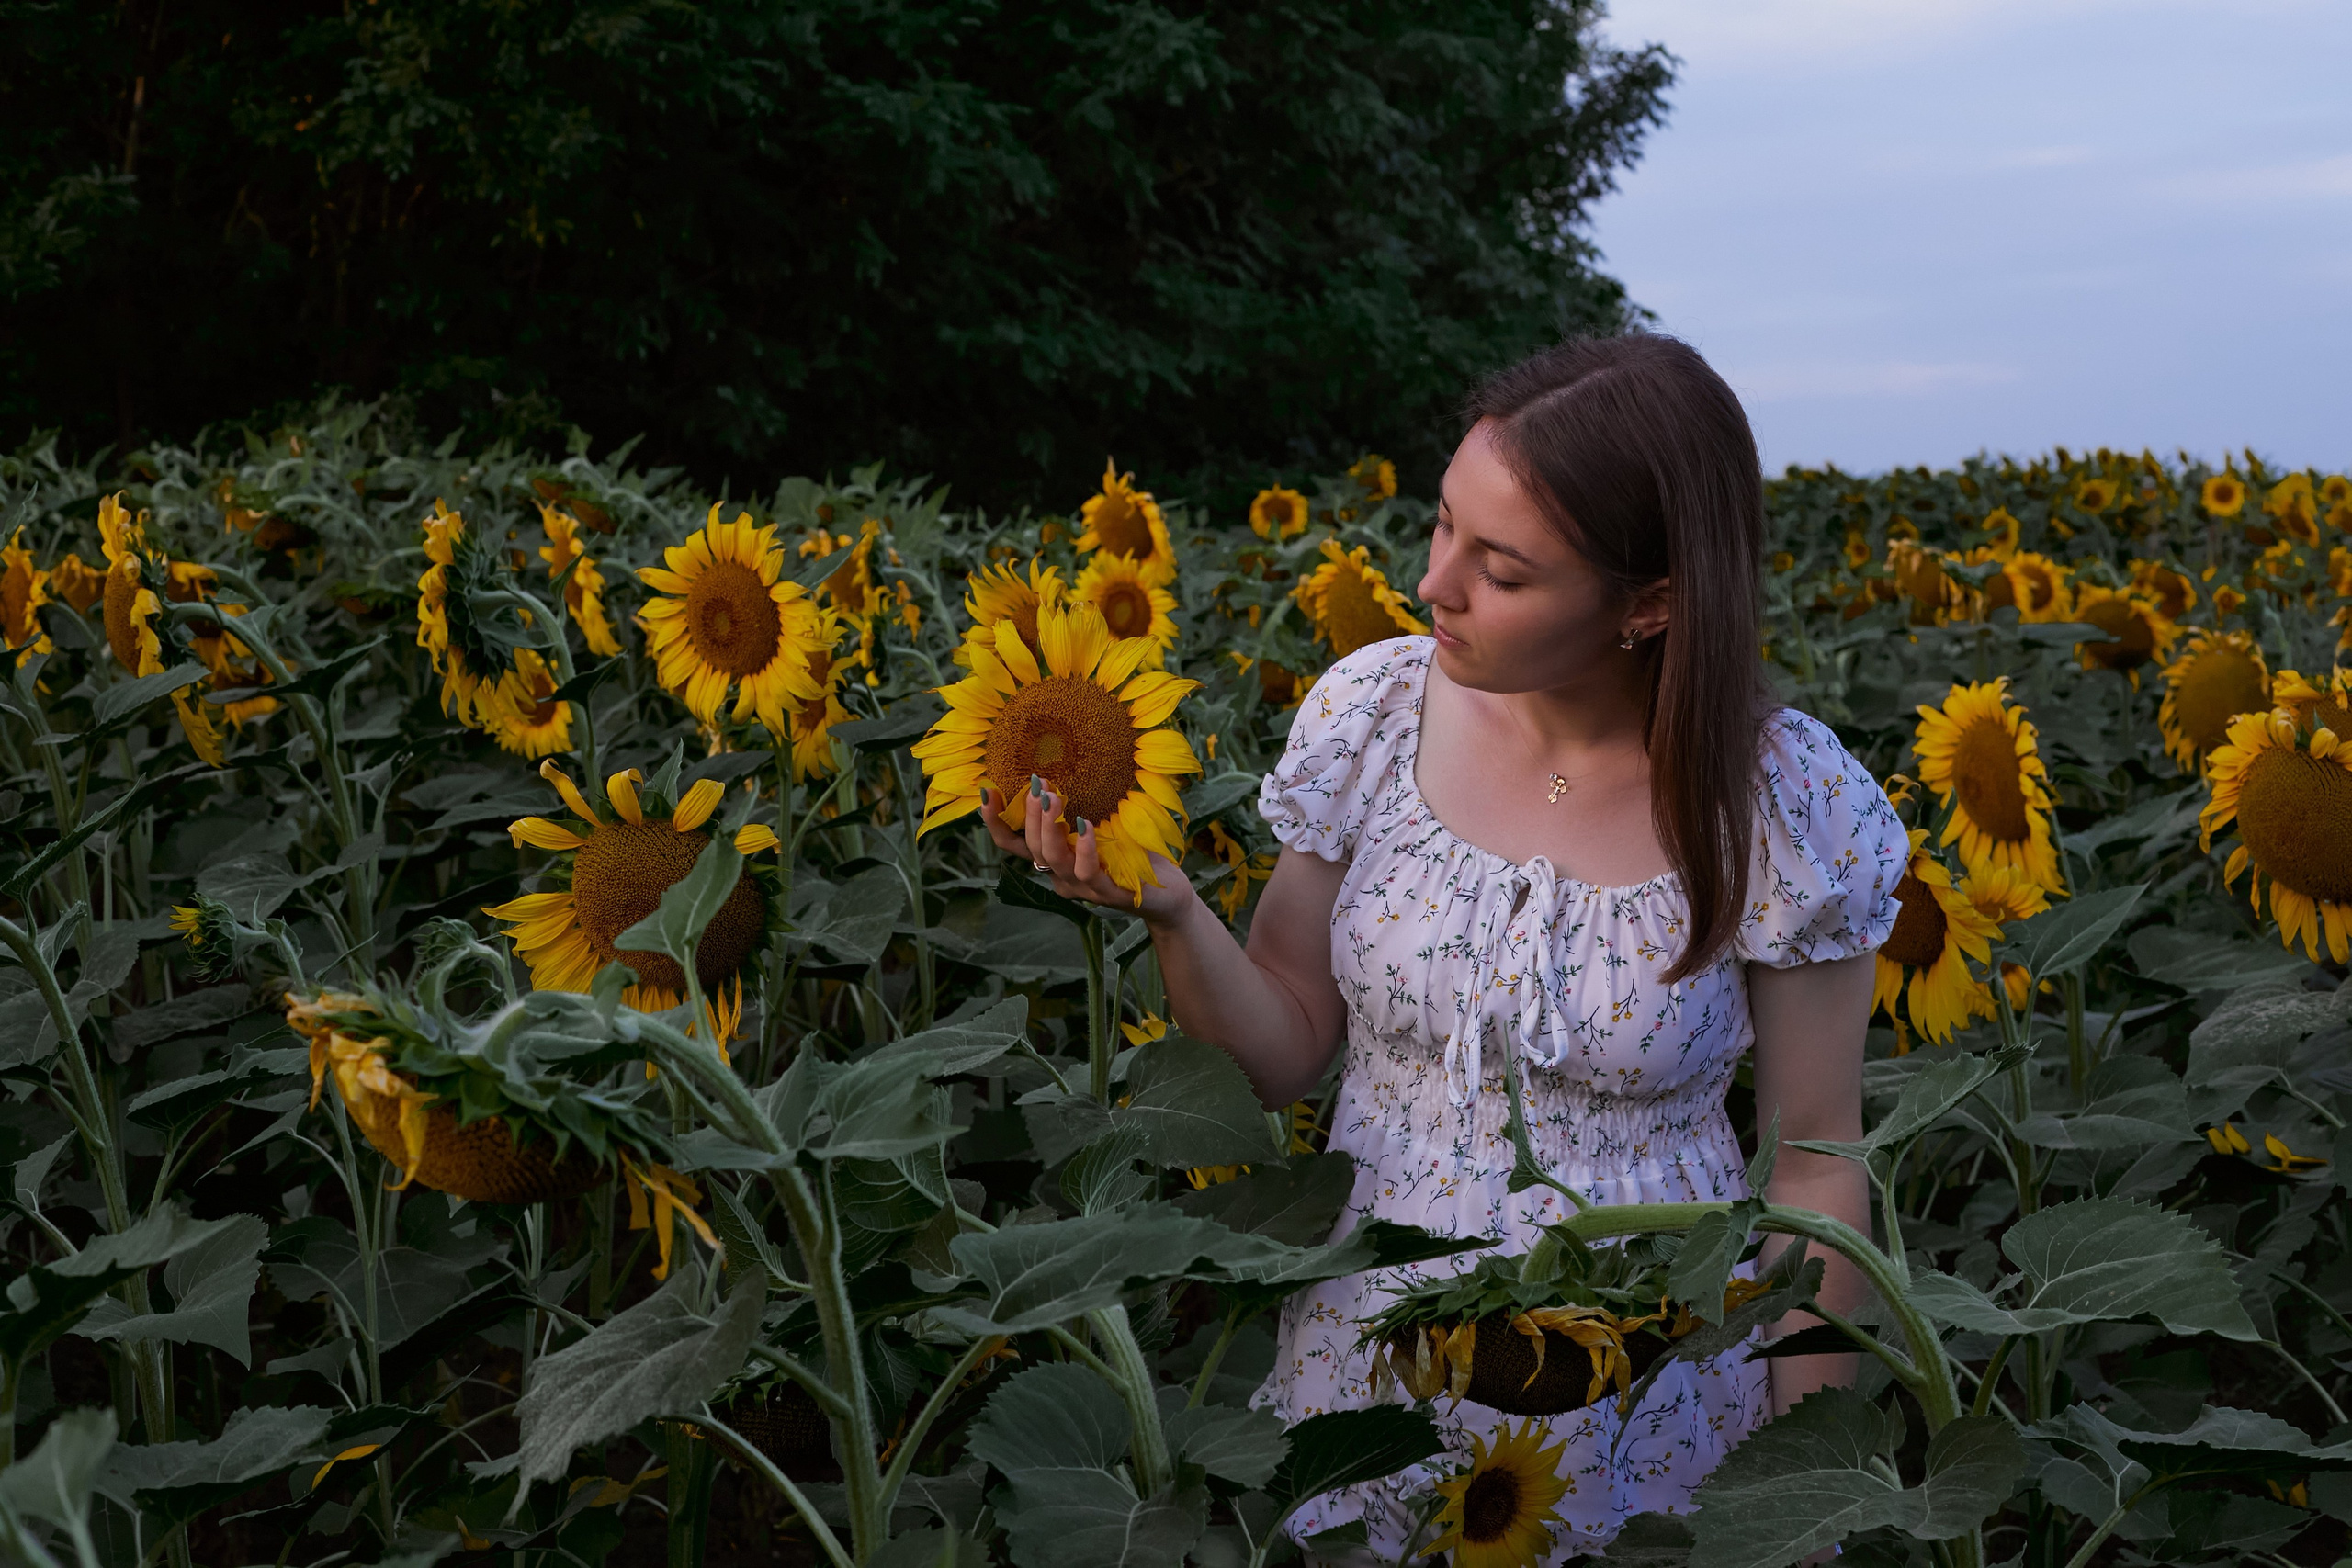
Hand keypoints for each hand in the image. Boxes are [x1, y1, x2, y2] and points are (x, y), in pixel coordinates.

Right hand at [976, 781, 1196, 922]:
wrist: (1166, 892)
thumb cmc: (1132, 853)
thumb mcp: (1102, 824)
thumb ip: (1080, 804)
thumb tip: (1063, 762)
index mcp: (1055, 859)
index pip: (1014, 844)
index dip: (995, 821)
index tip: (986, 791)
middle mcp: (1061, 876)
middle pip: (1030, 847)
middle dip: (1029, 814)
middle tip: (1037, 784)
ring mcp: (1082, 887)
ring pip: (1051, 860)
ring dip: (1048, 827)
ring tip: (1053, 797)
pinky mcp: (1108, 893)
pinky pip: (1087, 872)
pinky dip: (1083, 847)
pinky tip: (1086, 825)